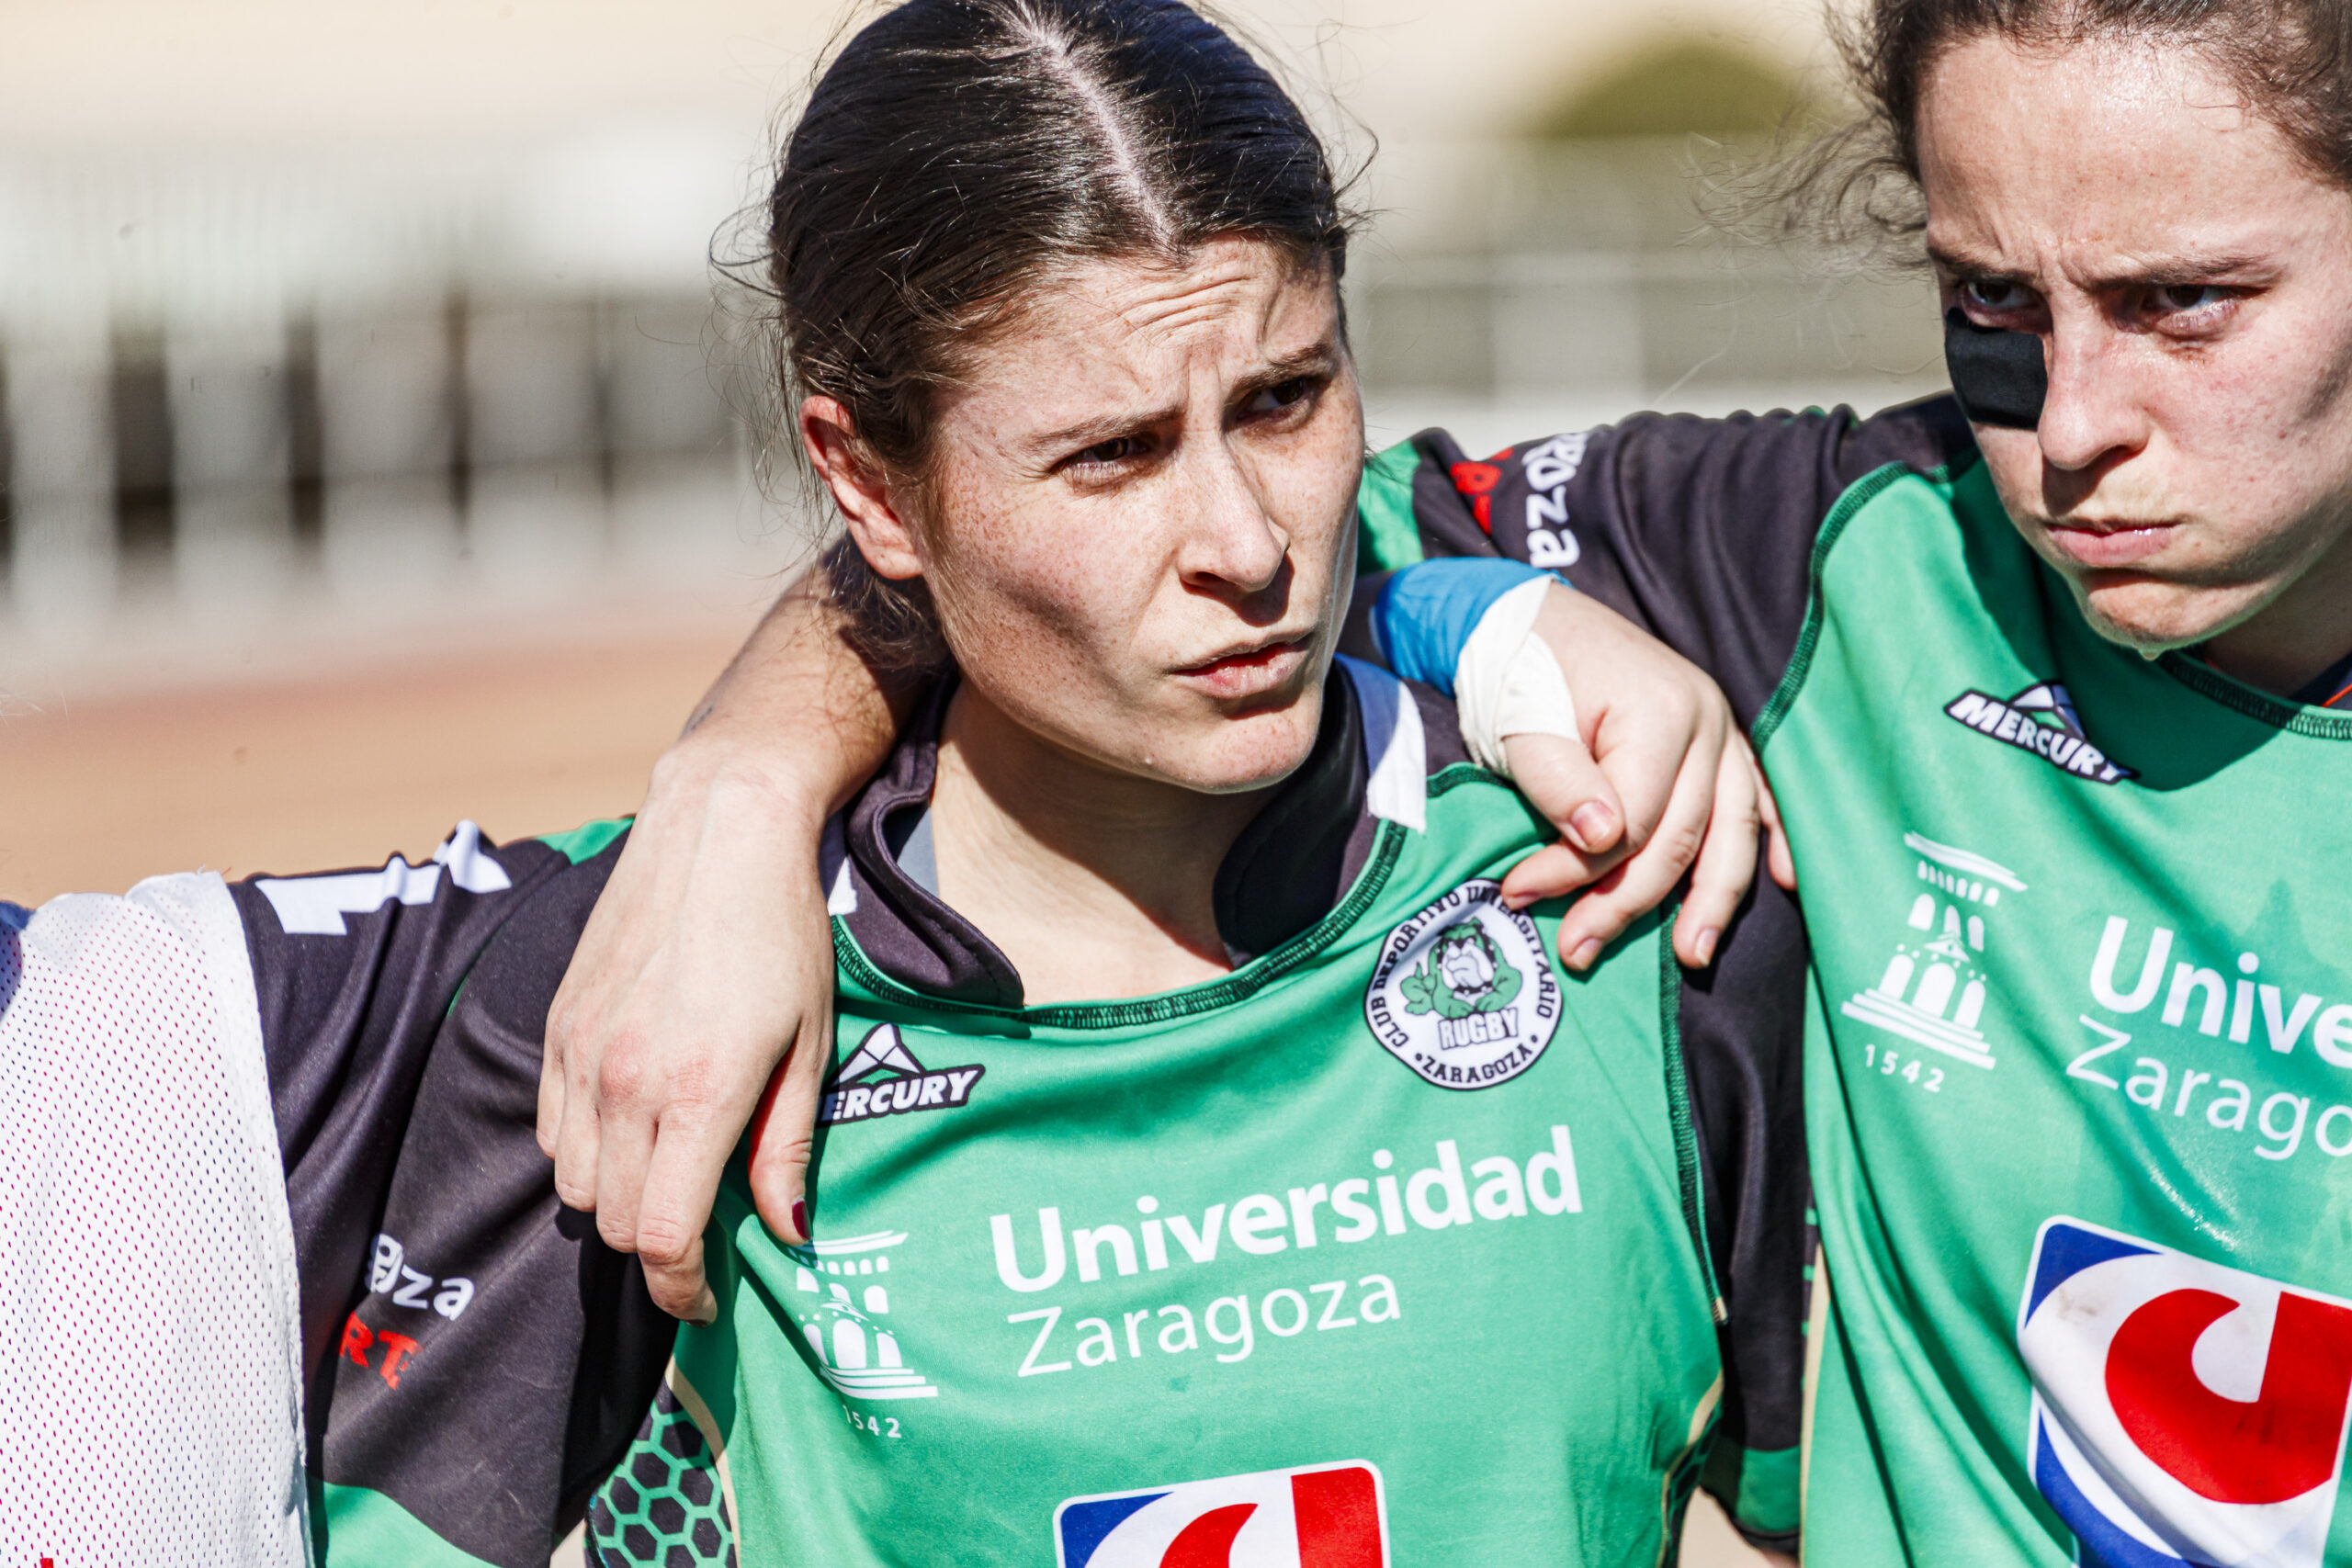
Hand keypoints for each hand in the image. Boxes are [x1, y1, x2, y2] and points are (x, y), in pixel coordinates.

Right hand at [539, 745, 834, 1321]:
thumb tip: (788, 1233)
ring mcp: (581, 1054)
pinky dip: (585, 1150)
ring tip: (667, 1173)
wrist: (717, 832)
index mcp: (698, 1094)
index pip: (661, 1239)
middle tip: (699, 1233)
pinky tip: (631, 1124)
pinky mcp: (557, 1028)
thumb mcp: (810, 1046)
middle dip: (655, 1247)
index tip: (704, 1298)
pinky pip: (552, 1128)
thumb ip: (787, 1148)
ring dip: (615, 1199)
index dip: (680, 1289)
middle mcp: (626, 1082)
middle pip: (612, 1222)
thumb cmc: (782, 934)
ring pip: (572, 1182)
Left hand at [1497, 587, 1793, 970]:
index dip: (1576, 871)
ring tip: (1691, 955)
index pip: (1631, 823)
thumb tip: (1604, 839)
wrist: (1531, 618)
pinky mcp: (1720, 739)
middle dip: (1628, 903)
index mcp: (1661, 713)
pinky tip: (1787, 884)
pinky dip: (1773, 843)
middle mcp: (1708, 721)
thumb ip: (1558, 781)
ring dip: (1713, 899)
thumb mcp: (1522, 721)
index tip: (1519, 893)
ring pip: (1732, 831)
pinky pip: (1759, 799)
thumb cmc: (1522, 667)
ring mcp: (1722, 730)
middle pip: (1682, 837)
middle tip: (1579, 951)